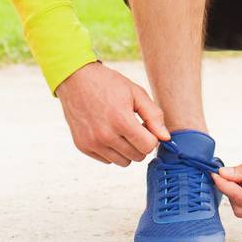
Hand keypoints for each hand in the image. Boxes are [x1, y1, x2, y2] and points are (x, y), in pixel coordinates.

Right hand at [54, 61, 168, 165]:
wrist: (75, 79)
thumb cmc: (108, 84)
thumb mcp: (135, 93)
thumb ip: (154, 115)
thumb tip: (165, 138)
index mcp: (121, 121)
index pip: (148, 146)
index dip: (151, 136)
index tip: (145, 125)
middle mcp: (105, 136)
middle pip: (137, 156)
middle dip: (140, 143)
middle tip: (132, 126)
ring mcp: (92, 143)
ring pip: (123, 162)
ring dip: (126, 150)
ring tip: (120, 130)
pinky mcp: (83, 146)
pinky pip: (107, 160)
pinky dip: (111, 150)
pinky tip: (107, 132)